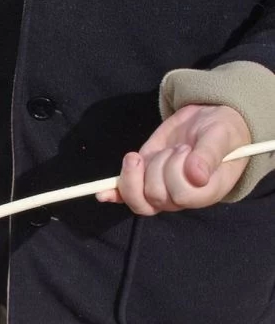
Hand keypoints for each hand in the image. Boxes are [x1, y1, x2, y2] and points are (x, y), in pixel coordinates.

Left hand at [96, 104, 250, 214]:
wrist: (207, 124)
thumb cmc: (220, 132)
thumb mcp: (220, 136)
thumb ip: (209, 154)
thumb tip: (196, 175)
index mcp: (205, 193)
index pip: (180, 195)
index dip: (175, 172)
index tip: (184, 149)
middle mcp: (180, 199)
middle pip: (154, 195)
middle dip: (159, 165)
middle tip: (176, 147)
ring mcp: (159, 192)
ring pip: (137, 199)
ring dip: (133, 174)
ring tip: (142, 155)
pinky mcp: (142, 180)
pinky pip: (125, 196)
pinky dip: (114, 194)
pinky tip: (102, 194)